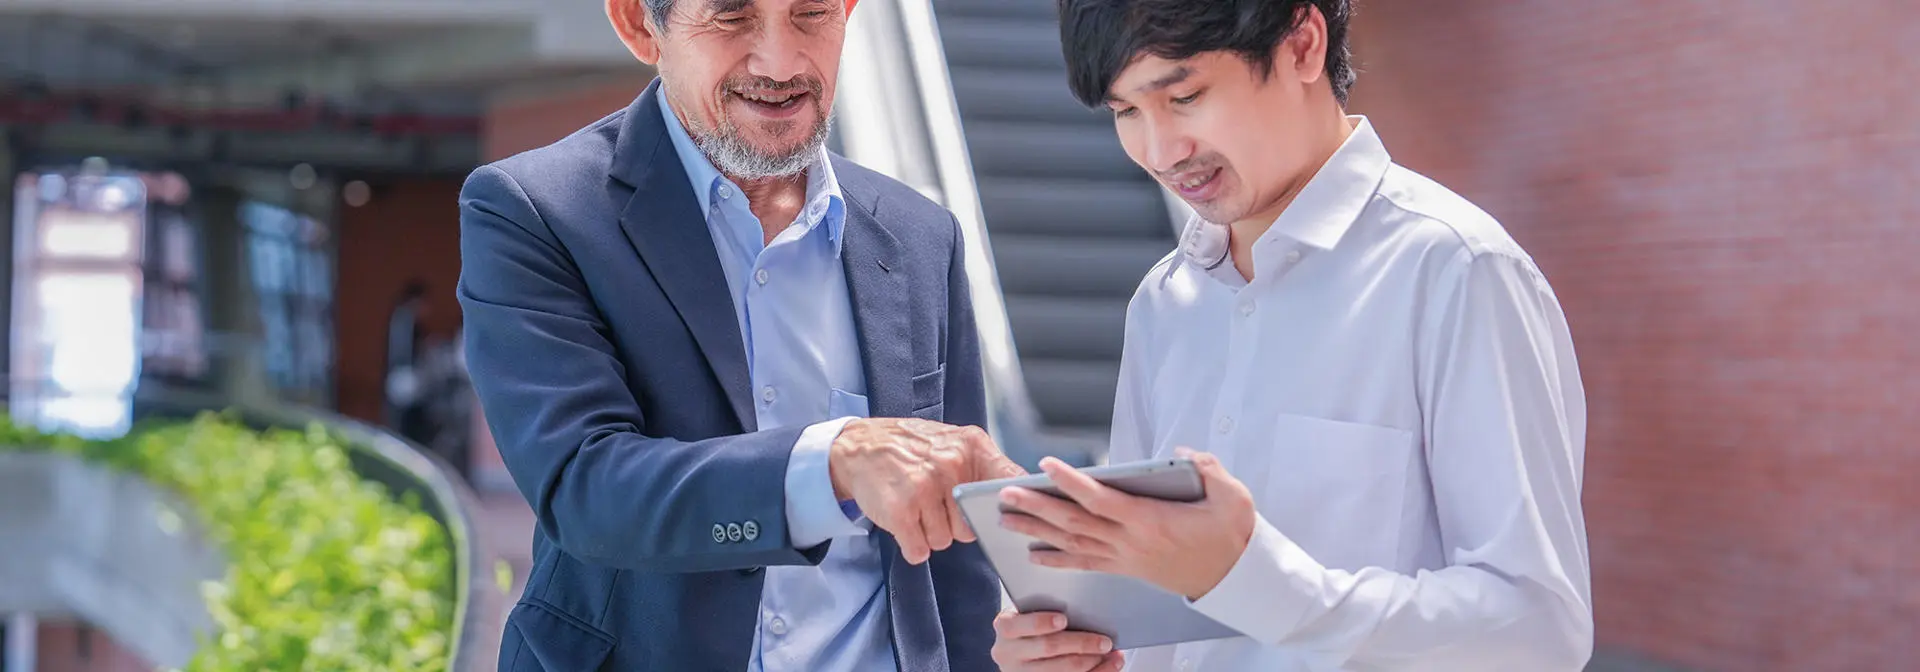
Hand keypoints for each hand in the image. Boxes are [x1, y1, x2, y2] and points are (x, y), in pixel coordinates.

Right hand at [828, 418, 1027, 563]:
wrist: (859, 446)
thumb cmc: (912, 449)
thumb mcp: (954, 443)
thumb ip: (985, 466)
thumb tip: (1022, 496)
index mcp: (972, 447)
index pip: (1012, 482)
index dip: (1019, 505)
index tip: (1015, 518)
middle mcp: (951, 466)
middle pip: (971, 527)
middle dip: (953, 525)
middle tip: (934, 503)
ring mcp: (925, 488)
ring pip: (944, 541)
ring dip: (929, 534)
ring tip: (915, 507)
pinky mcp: (900, 510)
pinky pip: (919, 551)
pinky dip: (911, 544)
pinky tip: (904, 521)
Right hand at [991, 611, 1124, 671]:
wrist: (1024, 652)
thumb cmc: (1035, 625)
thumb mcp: (1032, 613)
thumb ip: (1048, 608)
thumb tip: (1085, 607)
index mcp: (1005, 627)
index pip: (1019, 625)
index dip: (1041, 622)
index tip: (1063, 619)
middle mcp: (1007, 653)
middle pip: (1047, 648)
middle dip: (1080, 643)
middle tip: (1105, 641)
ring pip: (1059, 671)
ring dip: (1091, 663)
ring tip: (1112, 654)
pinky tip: (1112, 665)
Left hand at [999, 450, 1255, 599]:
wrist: (1235, 578)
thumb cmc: (1231, 534)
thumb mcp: (1231, 496)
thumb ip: (1207, 468)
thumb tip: (1181, 452)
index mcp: (1150, 521)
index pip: (1101, 499)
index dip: (1071, 482)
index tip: (1045, 464)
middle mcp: (1130, 542)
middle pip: (1075, 523)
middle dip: (1037, 507)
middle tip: (1005, 494)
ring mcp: (1125, 557)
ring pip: (1072, 543)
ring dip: (1036, 531)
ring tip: (1005, 518)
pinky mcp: (1126, 568)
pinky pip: (1085, 563)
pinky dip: (1057, 559)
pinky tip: (1033, 554)